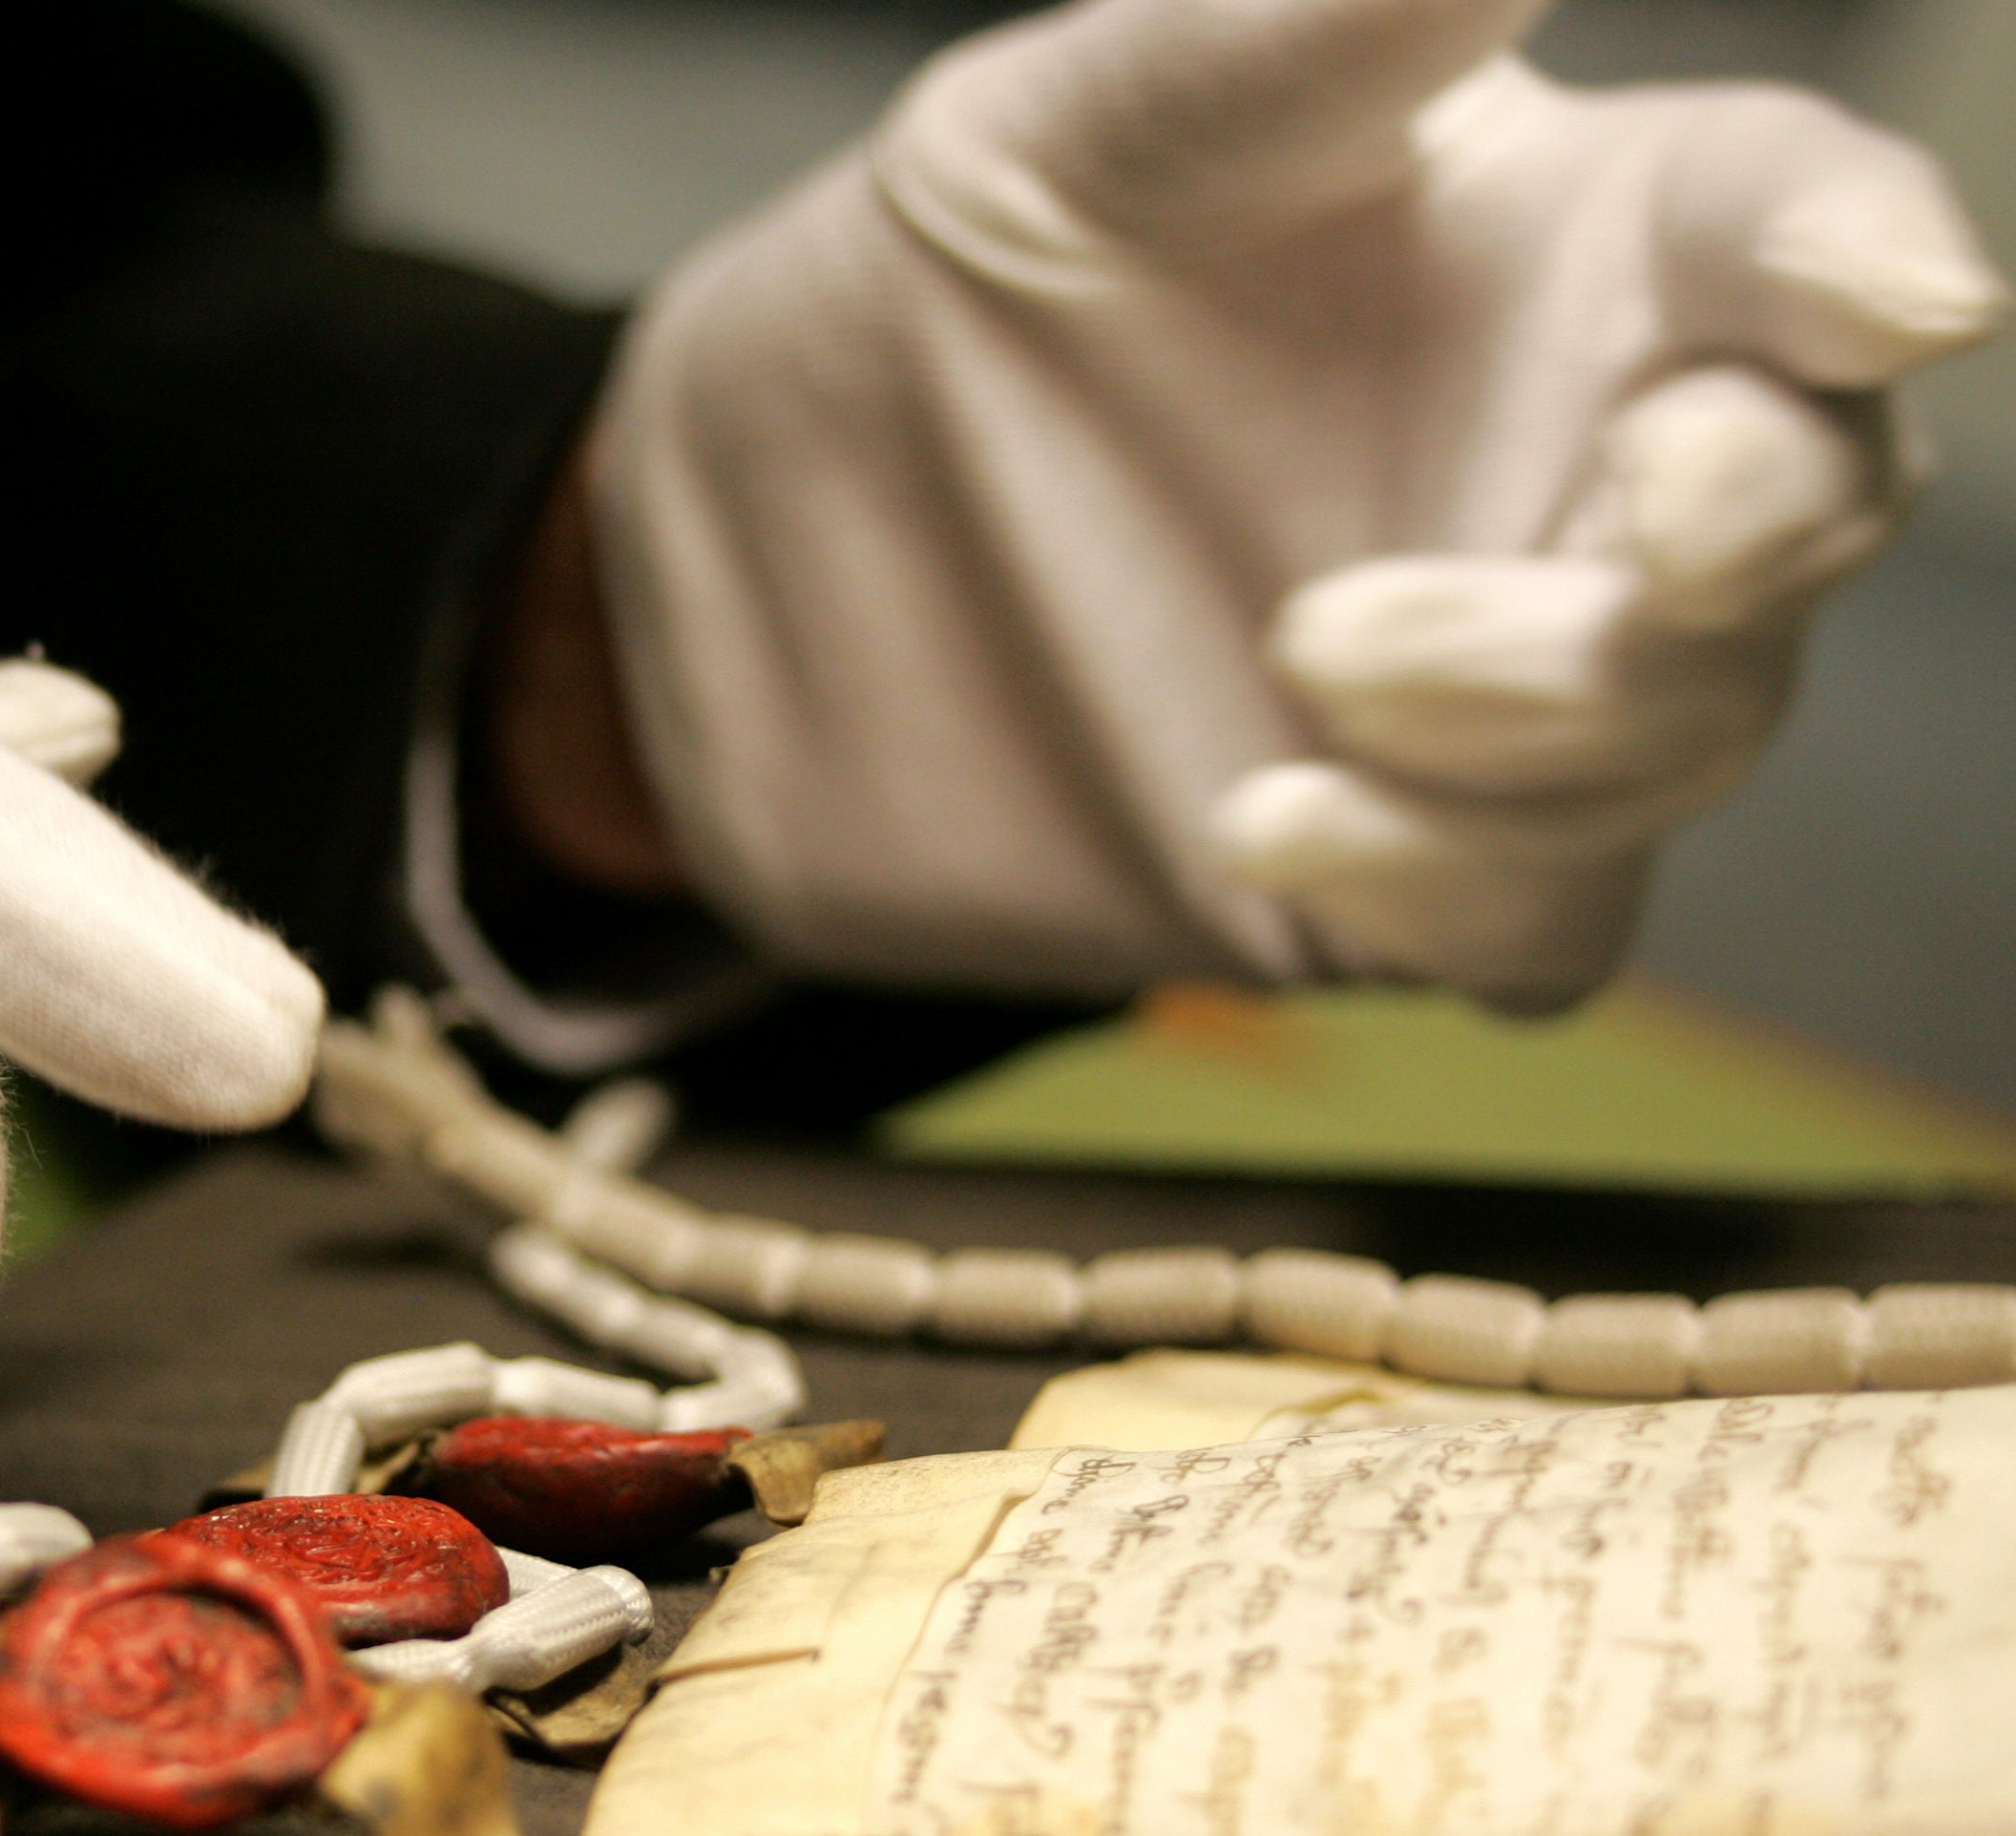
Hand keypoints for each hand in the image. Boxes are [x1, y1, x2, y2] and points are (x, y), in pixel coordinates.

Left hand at [591, 0, 2003, 1010]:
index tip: (1885, 295)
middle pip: (1798, 508)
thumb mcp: (1086, 135)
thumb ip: (1306, 38)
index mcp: (1549, 247)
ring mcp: (1497, 689)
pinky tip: (1267, 820)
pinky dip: (1446, 888)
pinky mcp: (1397, 867)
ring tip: (1311, 659)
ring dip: (1553, 722)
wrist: (772, 568)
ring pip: (1685, 736)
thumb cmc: (948, 301)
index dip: (1860, 252)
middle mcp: (1566, 462)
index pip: (1779, 227)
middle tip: (1630, 529)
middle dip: (1740, 531)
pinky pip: (1529, 924)